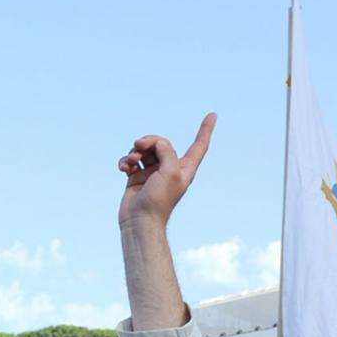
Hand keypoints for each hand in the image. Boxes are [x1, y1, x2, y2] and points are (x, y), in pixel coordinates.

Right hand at [118, 113, 215, 228]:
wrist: (139, 221)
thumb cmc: (158, 201)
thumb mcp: (170, 172)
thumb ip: (167, 151)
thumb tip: (156, 143)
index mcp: (184, 169)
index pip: (199, 146)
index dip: (205, 130)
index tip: (213, 114)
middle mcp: (169, 169)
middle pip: (162, 143)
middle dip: (149, 141)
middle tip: (139, 145)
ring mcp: (152, 173)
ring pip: (144, 150)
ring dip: (135, 152)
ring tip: (131, 161)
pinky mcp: (137, 177)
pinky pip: (131, 160)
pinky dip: (126, 161)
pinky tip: (123, 167)